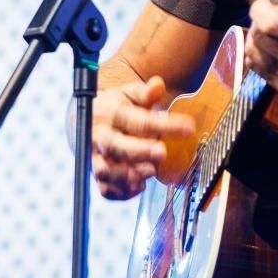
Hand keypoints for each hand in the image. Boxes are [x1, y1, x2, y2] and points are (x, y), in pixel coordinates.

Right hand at [90, 76, 195, 199]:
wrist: (88, 121)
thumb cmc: (116, 107)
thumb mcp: (129, 94)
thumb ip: (145, 93)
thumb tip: (158, 84)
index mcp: (109, 113)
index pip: (137, 120)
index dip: (164, 125)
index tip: (189, 128)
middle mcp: (98, 136)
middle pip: (115, 146)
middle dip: (139, 151)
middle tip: (162, 152)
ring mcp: (95, 157)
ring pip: (105, 171)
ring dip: (128, 175)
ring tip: (151, 171)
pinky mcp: (97, 176)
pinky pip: (105, 189)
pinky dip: (122, 192)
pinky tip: (140, 186)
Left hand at [245, 0, 277, 96]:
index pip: (270, 25)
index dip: (260, 8)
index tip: (267, 1)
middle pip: (259, 36)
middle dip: (260, 19)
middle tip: (276, 14)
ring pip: (253, 52)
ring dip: (258, 35)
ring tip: (276, 30)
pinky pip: (256, 67)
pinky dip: (260, 52)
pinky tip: (276, 45)